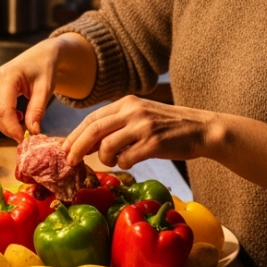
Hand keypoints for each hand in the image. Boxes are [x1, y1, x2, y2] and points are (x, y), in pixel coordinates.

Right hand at [0, 40, 60, 139]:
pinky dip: (5, 118)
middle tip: (26, 136)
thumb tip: (33, 131)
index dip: (12, 128)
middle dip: (8, 129)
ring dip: (6, 124)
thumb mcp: (46, 88)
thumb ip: (37, 110)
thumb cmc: (45, 68)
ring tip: (24, 124)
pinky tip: (19, 116)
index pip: (4, 109)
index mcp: (8, 76)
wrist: (41, 55)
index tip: (24, 139)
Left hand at [63, 97, 218, 169]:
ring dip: (104, 158)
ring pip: (107, 145)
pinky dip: (124, 164)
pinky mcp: (154, 143)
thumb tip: (89, 142)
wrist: (202, 128)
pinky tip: (131, 162)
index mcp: (127, 102)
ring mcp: (143, 126)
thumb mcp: (142, 116)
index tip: (65, 148)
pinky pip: (127, 158)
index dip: (75, 135)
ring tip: (114, 160)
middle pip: (93, 130)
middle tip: (69, 161)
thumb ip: (119, 124)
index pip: (92, 118)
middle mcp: (133, 111)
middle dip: (76, 147)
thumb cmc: (169, 127)